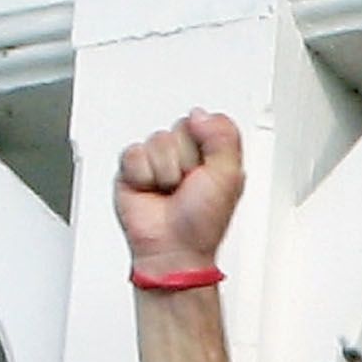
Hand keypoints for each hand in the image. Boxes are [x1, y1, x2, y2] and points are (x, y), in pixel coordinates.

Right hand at [114, 112, 244, 275]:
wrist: (172, 247)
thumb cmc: (202, 221)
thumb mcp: (229, 177)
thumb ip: (224, 138)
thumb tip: (201, 114)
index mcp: (212, 154)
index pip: (206, 121)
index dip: (206, 143)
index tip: (208, 168)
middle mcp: (185, 154)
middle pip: (179, 128)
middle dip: (186, 159)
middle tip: (187, 184)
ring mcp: (158, 159)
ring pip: (157, 140)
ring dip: (166, 170)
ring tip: (169, 190)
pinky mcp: (132, 167)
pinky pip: (134, 153)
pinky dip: (143, 175)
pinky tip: (150, 190)